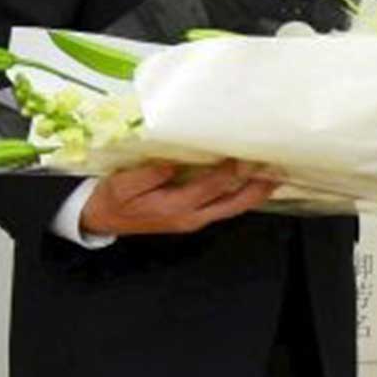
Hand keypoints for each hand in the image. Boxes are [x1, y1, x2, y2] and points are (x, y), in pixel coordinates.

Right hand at [79, 161, 276, 236]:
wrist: (102, 219)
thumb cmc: (112, 200)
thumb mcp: (122, 185)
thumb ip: (149, 175)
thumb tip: (173, 163)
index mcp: (175, 208)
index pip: (211, 187)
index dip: (230, 172)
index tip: (244, 156)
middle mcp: (191, 217)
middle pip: (232, 203)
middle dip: (255, 188)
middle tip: (275, 171)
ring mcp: (195, 219)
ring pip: (232, 208)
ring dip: (254, 194)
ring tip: (274, 178)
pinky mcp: (194, 217)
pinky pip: (225, 208)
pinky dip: (242, 197)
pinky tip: (252, 186)